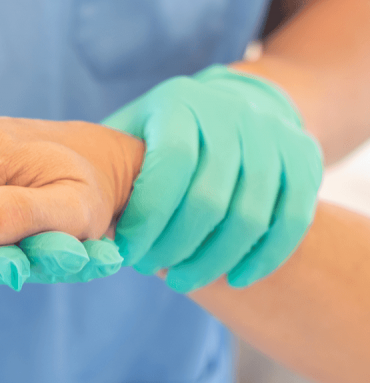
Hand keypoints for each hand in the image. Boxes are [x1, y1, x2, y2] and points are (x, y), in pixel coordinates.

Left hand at [104, 65, 322, 291]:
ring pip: (251, 215)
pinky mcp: (305, 159)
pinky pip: (291, 221)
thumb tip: (77, 214)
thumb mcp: (131, 130)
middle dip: (175, 246)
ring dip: (213, 261)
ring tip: (182, 280)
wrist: (238, 102)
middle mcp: (231, 113)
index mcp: (180, 104)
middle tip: (150, 270)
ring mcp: (273, 135)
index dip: (149, 216)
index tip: (127, 249)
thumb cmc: (165, 130)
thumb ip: (108, 165)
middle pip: (210, 198)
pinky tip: (235, 279)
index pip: (170, 165)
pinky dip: (263, 258)